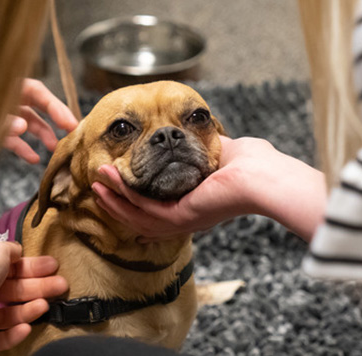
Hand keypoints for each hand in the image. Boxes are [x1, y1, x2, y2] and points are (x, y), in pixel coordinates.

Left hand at [0, 242, 67, 351]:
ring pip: (8, 317)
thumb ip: (12, 250)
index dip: (35, 269)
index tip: (55, 267)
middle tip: (62, 287)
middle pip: (16, 293)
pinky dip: (12, 336)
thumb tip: (19, 252)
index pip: (15, 271)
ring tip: (44, 306)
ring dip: (28, 311)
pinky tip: (26, 328)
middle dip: (40, 289)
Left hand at [2, 79, 78, 163]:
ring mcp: (6, 115)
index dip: (55, 106)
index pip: (38, 91)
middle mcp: (11, 99)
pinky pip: (14, 139)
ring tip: (56, 148)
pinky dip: (24, 148)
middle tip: (74, 132)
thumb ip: (3, 121)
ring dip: (44, 135)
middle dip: (58, 118)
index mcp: (8, 87)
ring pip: (30, 124)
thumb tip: (22, 127)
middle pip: (40, 106)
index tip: (68, 123)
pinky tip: (33, 159)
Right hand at [91, 136, 325, 239]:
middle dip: (118, 202)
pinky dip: (122, 195)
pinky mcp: (180, 217)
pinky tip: (109, 180)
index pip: (161, 212)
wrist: (265, 176)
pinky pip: (142, 209)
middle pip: (142, 218)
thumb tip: (194, 130)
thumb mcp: (221, 150)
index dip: (137, 205)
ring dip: (114, 199)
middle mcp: (188, 217)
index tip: (119, 194)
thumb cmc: (257, 165)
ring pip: (137, 216)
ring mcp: (183, 220)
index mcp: (199, 205)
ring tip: (96, 182)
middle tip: (98, 186)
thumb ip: (202, 145)